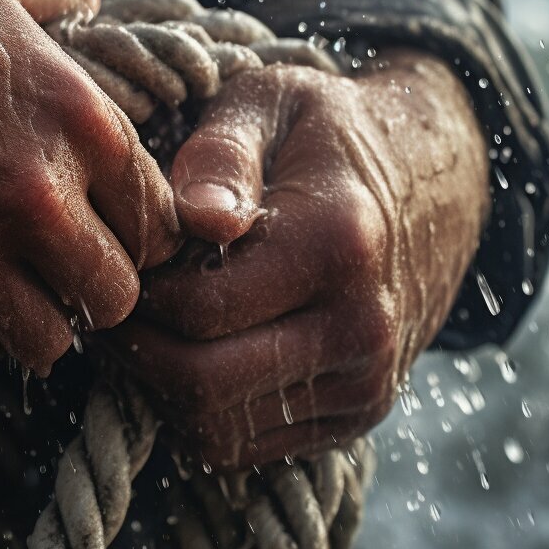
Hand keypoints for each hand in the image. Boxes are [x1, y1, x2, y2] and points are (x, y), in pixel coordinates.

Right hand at [0, 0, 182, 372]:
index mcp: (79, 115)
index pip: (162, 217)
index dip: (143, 229)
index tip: (113, 224)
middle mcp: (43, 189)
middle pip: (118, 294)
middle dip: (99, 288)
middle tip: (68, 270)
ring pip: (50, 341)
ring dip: (41, 326)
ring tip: (21, 296)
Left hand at [102, 50, 489, 466]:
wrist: (435, 181)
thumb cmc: (327, 134)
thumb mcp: (272, 101)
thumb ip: (222, 152)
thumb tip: (193, 218)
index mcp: (337, 245)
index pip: (195, 307)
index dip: (135, 290)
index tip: (118, 259)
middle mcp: (360, 327)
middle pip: (199, 383)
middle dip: (135, 349)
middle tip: (113, 303)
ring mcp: (365, 382)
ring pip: (213, 428)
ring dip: (156, 386)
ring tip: (147, 323)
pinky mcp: (357, 416)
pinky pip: (242, 447)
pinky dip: (193, 411)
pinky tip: (187, 350)